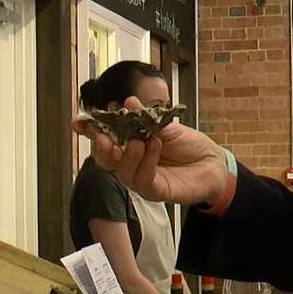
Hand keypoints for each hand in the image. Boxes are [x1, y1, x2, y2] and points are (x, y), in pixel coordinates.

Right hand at [73, 97, 228, 204]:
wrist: (213, 163)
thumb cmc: (189, 145)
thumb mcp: (167, 126)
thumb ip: (147, 117)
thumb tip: (127, 102)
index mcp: (130, 144)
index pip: (105, 138)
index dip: (90, 130)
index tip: (78, 121)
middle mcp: (131, 163)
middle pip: (105, 159)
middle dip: (100, 147)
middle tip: (102, 136)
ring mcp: (141, 178)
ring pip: (121, 172)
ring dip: (126, 155)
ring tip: (137, 142)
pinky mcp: (155, 191)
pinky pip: (143, 179)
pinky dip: (146, 162)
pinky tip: (154, 147)